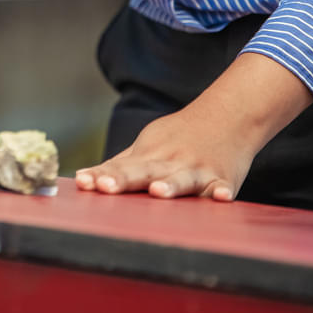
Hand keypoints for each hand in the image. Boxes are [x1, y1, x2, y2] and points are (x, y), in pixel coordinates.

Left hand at [75, 105, 254, 201]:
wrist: (228, 115)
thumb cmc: (181, 136)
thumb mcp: (149, 144)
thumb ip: (120, 165)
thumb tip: (85, 178)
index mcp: (150, 155)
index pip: (121, 166)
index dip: (102, 174)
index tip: (83, 182)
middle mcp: (171, 161)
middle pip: (144, 171)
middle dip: (124, 179)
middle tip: (104, 186)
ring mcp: (197, 170)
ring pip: (182, 179)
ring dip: (170, 185)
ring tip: (157, 191)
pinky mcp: (223, 179)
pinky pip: (222, 187)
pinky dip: (222, 192)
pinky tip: (222, 197)